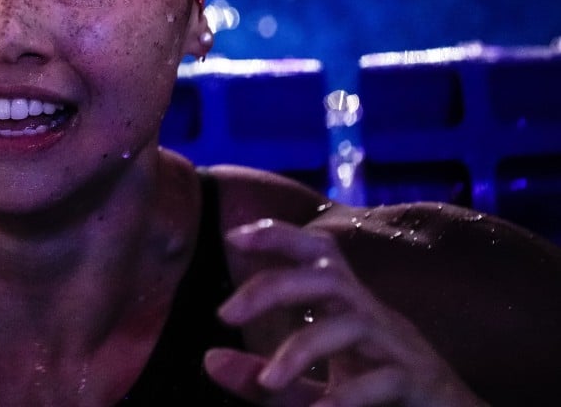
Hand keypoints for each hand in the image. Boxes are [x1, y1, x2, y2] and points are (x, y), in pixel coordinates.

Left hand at [204, 219, 486, 406]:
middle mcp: (372, 315)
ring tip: (268, 382)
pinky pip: (382, 380)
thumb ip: (262, 376)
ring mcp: (398, 347)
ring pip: (351, 324)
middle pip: (327, 277)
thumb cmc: (375, 394)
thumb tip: (209, 359)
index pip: (317, 252)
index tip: (233, 237)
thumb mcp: (310, 386)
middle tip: (224, 312)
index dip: (279, 235)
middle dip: (272, 286)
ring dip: (302, 349)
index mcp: (347, 306)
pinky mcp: (418, 383)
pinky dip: (345, 397)